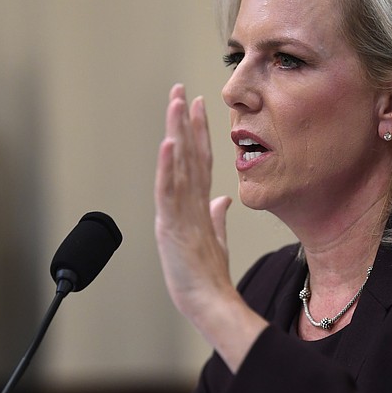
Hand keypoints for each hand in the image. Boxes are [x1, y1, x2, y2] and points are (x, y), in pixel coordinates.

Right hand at [155, 84, 266, 372]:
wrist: (207, 301)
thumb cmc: (205, 274)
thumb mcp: (216, 238)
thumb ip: (217, 216)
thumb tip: (224, 199)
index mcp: (195, 204)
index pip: (197, 159)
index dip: (197, 131)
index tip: (198, 104)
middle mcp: (183, 202)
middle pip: (183, 154)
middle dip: (181, 121)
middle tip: (179, 90)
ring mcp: (175, 211)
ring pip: (175, 165)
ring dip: (175, 133)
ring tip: (175, 104)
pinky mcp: (170, 225)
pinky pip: (169, 191)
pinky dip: (168, 167)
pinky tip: (169, 144)